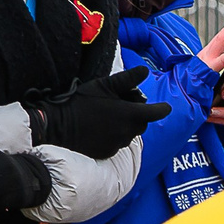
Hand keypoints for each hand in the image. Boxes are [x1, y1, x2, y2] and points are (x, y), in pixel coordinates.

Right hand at [27, 74, 168, 160]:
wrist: (58, 126)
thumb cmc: (81, 102)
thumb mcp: (104, 85)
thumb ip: (128, 79)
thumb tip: (145, 70)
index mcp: (130, 115)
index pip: (156, 113)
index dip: (162, 108)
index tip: (165, 106)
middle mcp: (128, 132)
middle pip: (143, 124)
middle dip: (140, 115)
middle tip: (125, 105)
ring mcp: (118, 145)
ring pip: (130, 134)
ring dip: (126, 125)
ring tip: (110, 115)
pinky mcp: (107, 153)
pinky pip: (118, 143)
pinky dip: (115, 135)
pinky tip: (100, 127)